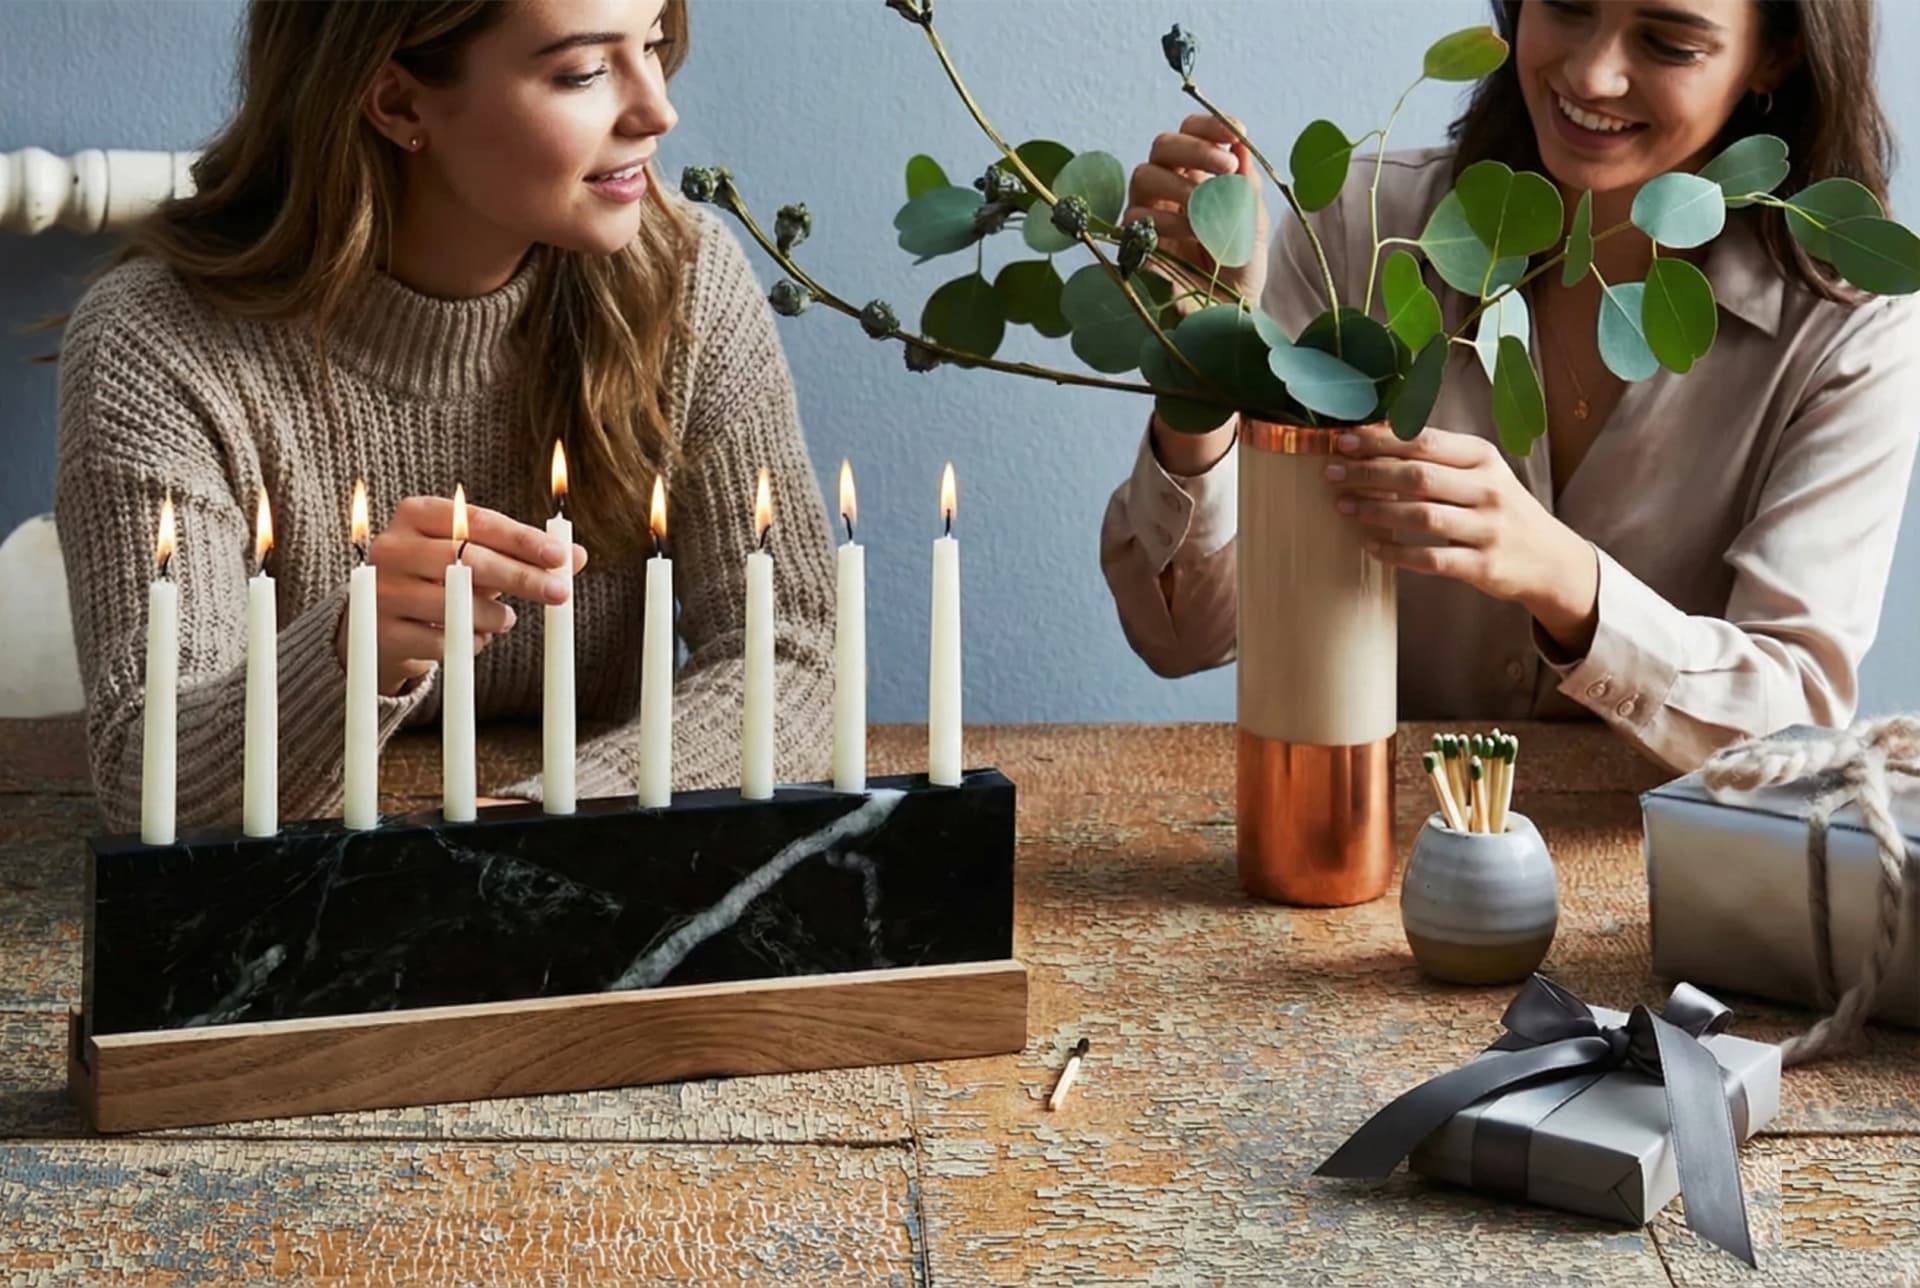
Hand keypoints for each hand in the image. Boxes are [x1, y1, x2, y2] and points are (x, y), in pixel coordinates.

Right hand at [334, 496, 588, 695]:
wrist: (380, 624)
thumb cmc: (440, 581)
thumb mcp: (480, 559)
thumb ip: (525, 555)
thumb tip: (577, 556)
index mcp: (417, 514)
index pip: (477, 522)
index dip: (521, 539)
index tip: (560, 557)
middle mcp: (392, 547)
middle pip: (466, 559)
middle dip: (520, 577)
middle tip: (559, 593)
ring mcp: (382, 590)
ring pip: (455, 603)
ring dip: (494, 616)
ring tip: (505, 619)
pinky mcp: (381, 632)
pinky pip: (442, 641)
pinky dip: (471, 642)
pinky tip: (475, 639)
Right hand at [1124, 112, 1270, 319]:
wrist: (1231, 315)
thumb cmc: (1240, 268)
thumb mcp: (1251, 221)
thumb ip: (1244, 184)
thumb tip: (1239, 143)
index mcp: (1198, 175)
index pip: (1192, 134)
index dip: (1208, 126)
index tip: (1234, 134)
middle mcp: (1168, 188)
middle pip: (1162, 146)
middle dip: (1195, 149)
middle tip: (1226, 167)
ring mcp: (1148, 214)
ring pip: (1144, 176)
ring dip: (1180, 188)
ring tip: (1208, 213)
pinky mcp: (1134, 243)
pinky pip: (1134, 218)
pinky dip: (1166, 222)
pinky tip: (1190, 238)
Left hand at [1320, 425, 1599, 646]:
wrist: (1549, 558)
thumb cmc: (1499, 508)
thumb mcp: (1479, 473)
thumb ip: (1436, 456)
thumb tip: (1375, 433)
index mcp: (1483, 458)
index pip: (1425, 442)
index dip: (1380, 440)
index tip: (1343, 440)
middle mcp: (1488, 489)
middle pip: (1418, 477)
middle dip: (1369, 473)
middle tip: (1331, 473)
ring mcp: (1487, 529)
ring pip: (1422, 517)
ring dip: (1376, 510)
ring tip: (1342, 506)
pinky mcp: (1483, 566)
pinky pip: (1430, 559)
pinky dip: (1395, 552)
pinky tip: (1370, 546)